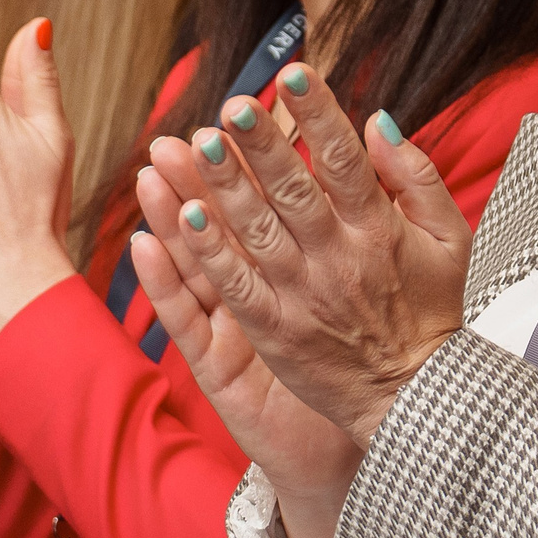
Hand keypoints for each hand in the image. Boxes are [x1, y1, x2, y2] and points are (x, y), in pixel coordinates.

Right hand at [126, 157, 367, 537]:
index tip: (244, 108)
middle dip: (206, 174)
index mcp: (299, 261)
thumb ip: (395, 196)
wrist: (373, 430)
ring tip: (151, 172)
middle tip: (182, 130)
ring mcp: (237, 323)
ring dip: (173, 215)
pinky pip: (187, 319)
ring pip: (200, 261)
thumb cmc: (373, 353)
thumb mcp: (392, 269)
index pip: (272, 196)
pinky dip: (164, 282)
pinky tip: (142, 245)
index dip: (257, 155)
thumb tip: (384, 127)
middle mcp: (263, 286)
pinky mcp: (220, 366)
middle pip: (229, 220)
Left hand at [144, 62, 471, 451]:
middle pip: (292, 191)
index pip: (346, 161)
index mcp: (378, 230)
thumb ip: (416, 174)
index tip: (295, 74)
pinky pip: (234, 287)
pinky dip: (209, 253)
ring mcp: (302, 296)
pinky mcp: (273, 331)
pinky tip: (183, 216)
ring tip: (194, 145)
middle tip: (231, 105)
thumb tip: (378, 118)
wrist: (416, 396)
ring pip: (255, 233)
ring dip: (223, 187)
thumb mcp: (450, 237)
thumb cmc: (432, 309)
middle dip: (260, 145)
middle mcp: (338, 259)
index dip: (319, 116)